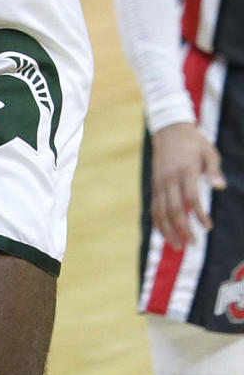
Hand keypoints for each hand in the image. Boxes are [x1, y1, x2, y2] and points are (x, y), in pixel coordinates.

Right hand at [151, 122, 224, 250]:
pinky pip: (154, 206)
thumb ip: (214, 169)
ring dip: (168, 230)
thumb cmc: (193, 142)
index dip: (199, 214)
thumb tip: (220, 186)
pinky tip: (165, 234)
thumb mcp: (209, 151)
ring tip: (178, 246)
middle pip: (174, 208)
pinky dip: (158, 222)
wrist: (169, 129)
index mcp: (185, 169)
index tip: (208, 227)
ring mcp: (160, 181)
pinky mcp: (155, 184)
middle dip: (182, 228)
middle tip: (192, 243)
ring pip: (160, 210)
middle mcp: (170, 177)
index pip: (191, 197)